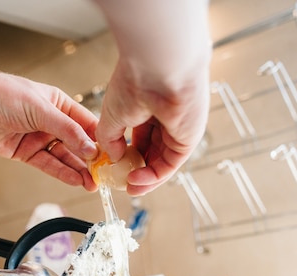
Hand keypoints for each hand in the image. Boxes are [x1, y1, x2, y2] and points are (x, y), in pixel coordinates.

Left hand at [0, 72, 98, 190]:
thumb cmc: (1, 94)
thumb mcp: (40, 109)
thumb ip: (67, 131)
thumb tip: (90, 149)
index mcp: (59, 103)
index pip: (87, 124)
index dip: (100, 140)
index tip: (113, 156)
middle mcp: (51, 121)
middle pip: (78, 143)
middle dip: (91, 160)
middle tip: (105, 176)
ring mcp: (38, 137)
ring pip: (64, 157)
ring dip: (79, 170)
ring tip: (93, 183)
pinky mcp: (26, 152)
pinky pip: (48, 164)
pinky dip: (62, 173)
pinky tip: (75, 180)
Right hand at [95, 60, 209, 195]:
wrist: (159, 69)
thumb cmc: (136, 80)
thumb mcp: (111, 115)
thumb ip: (109, 139)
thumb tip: (113, 158)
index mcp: (146, 106)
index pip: (139, 137)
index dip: (127, 155)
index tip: (115, 168)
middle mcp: (163, 118)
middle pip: (151, 151)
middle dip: (136, 170)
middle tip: (123, 182)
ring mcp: (177, 129)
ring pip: (161, 161)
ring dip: (144, 178)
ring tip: (129, 186)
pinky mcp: (187, 139)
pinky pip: (169, 164)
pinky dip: (154, 176)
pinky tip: (137, 181)